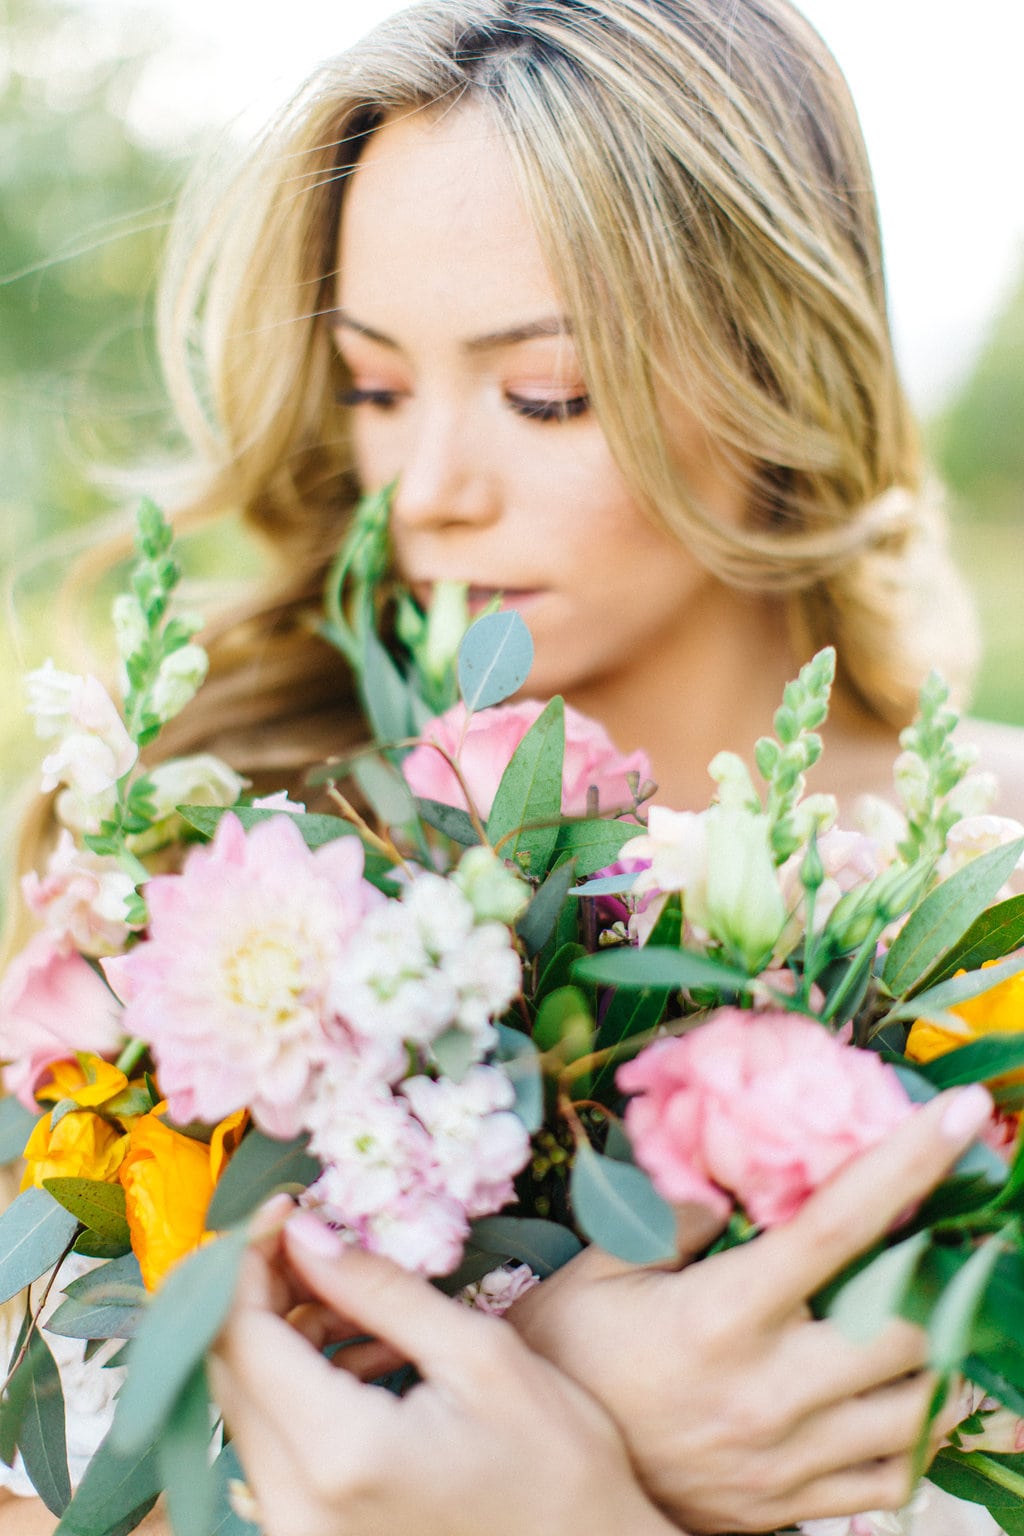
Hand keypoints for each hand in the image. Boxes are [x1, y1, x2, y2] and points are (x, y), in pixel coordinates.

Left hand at [212, 1209, 678, 1535]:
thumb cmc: (558, 1465)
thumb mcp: (479, 1354)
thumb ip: (380, 1290)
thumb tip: (303, 1231)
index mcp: (338, 1454)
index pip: (242, 1336)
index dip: (250, 1259)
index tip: (286, 1206)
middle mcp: (295, 1506)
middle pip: (229, 1373)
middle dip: (261, 1293)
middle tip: (316, 1241)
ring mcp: (297, 1532)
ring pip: (249, 1408)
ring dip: (286, 1340)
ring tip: (358, 1302)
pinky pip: (277, 1448)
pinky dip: (304, 1390)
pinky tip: (366, 1359)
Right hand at [508, 1084, 991, 1533]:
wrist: (540, 1485)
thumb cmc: (566, 1358)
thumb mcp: (596, 1271)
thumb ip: (671, 1218)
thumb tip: (735, 1179)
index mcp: (721, 1317)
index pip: (835, 1227)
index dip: (907, 1165)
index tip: (960, 1116)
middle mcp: (768, 1391)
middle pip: (908, 1327)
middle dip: (945, 1271)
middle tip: (951, 1232)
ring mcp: (787, 1459)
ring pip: (918, 1410)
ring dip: (944, 1352)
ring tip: (942, 1307)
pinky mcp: (790, 1507)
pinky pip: (892, 1479)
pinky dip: (920, 1434)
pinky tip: (910, 1392)